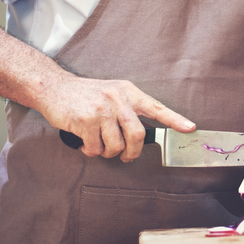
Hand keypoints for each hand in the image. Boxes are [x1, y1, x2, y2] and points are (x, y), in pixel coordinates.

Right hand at [38, 76, 194, 161]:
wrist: (53, 87)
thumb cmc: (85, 94)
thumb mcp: (112, 91)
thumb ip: (128, 108)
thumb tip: (143, 134)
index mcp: (128, 92)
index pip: (156, 107)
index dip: (174, 119)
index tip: (190, 128)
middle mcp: (117, 99)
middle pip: (138, 135)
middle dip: (133, 152)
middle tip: (126, 157)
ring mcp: (101, 109)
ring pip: (116, 145)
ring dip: (108, 152)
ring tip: (99, 145)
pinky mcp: (85, 120)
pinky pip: (96, 148)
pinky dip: (91, 151)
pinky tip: (85, 143)